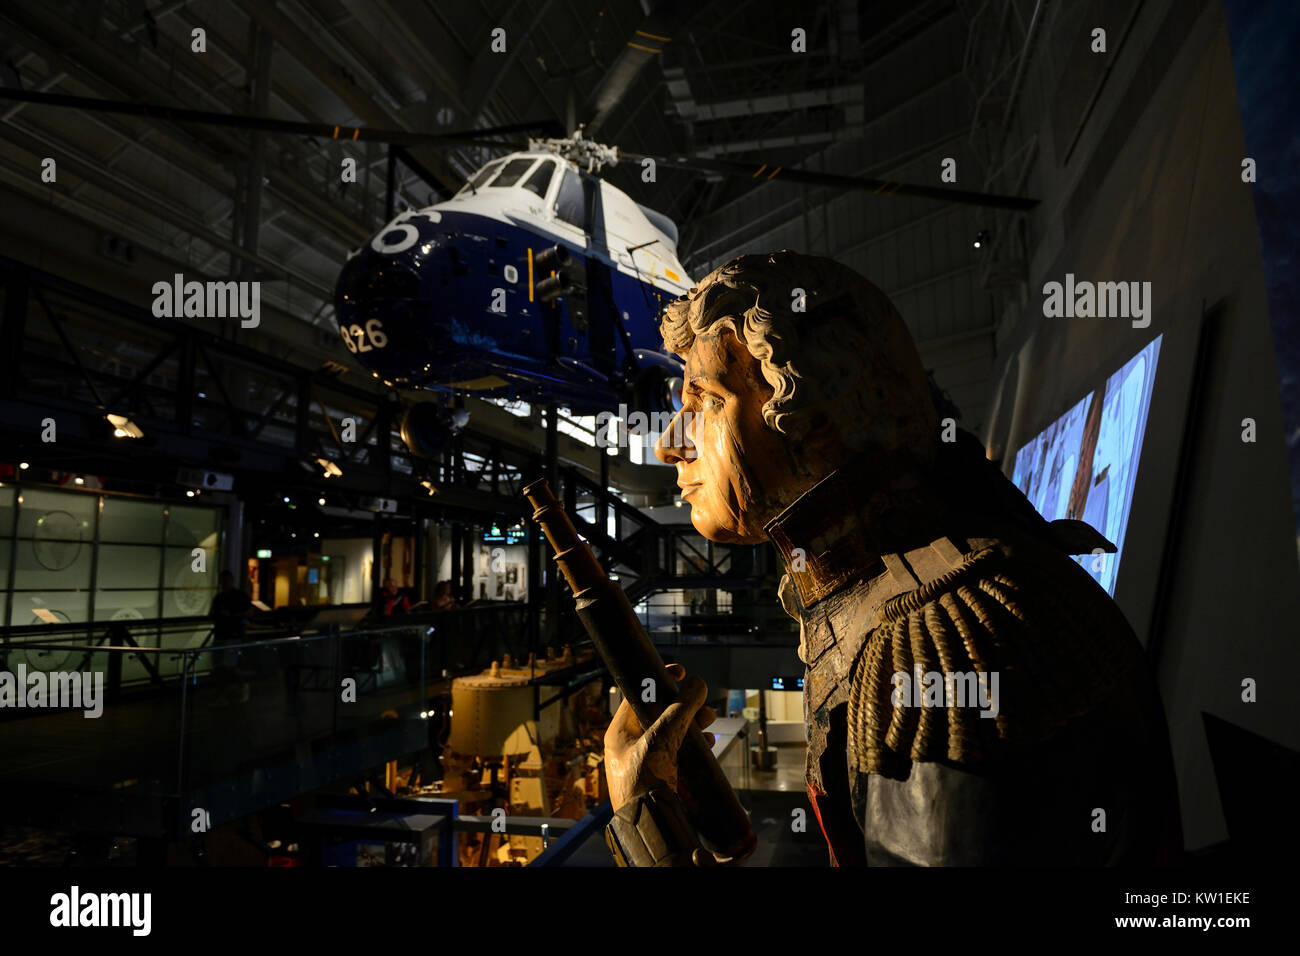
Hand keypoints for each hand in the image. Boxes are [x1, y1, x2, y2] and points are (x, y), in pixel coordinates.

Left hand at [604, 663, 716, 812]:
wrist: (651, 828)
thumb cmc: (644, 784)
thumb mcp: (660, 741)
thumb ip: (679, 711)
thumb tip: (697, 684)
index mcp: (620, 733)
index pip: (637, 695)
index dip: (658, 680)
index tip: (679, 671)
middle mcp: (632, 745)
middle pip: (660, 713)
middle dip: (684, 705)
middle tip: (702, 703)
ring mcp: (648, 761)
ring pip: (673, 732)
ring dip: (693, 723)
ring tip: (710, 722)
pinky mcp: (664, 776)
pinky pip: (681, 752)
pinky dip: (696, 745)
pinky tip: (709, 744)